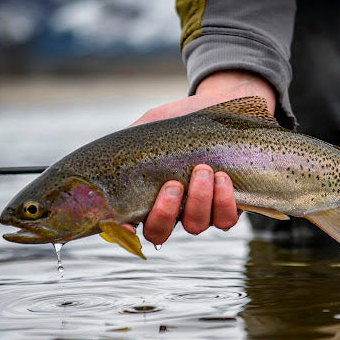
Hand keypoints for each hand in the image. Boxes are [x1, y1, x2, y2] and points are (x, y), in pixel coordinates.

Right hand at [125, 70, 275, 243]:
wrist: (219, 106)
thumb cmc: (180, 119)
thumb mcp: (149, 125)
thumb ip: (129, 142)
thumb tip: (111, 155)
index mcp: (145, 195)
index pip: (128, 226)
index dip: (125, 233)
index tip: (128, 225)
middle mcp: (171, 210)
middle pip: (159, 233)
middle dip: (165, 212)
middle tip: (174, 184)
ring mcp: (200, 211)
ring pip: (195, 226)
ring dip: (198, 201)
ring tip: (203, 170)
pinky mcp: (228, 207)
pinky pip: (225, 220)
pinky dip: (223, 202)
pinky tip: (222, 178)